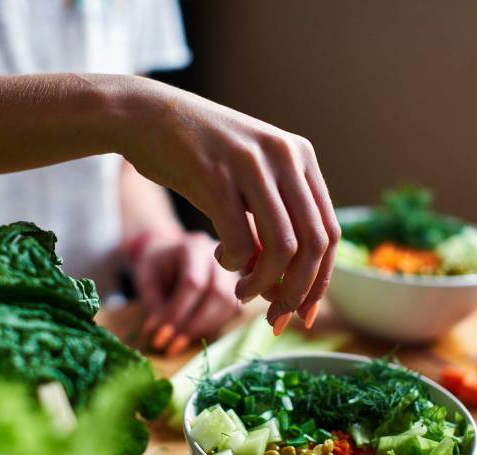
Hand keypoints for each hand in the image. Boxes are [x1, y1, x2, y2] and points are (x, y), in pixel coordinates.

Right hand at [110, 78, 339, 331]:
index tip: (304, 313)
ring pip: (283, 248)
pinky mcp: (216, 175)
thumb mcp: (246, 183)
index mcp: (300, 157)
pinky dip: (233, 264)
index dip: (320, 281)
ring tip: (243, 293)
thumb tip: (285, 290)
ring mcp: (252, 163)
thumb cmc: (196, 157)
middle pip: (314, 245)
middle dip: (298, 292)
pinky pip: (240, 241)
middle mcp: (285, 156)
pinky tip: (219, 259)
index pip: (329, 231)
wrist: (146, 116)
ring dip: (264, 285)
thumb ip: (270, 225)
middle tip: (275, 317)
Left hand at [130, 231, 240, 356]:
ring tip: (179, 344)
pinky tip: (193, 335)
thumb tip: (161, 335)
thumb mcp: (145, 280)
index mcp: (193, 247)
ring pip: (228, 305)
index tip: (159, 336)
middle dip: (194, 325)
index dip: (177, 313)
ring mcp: (232, 272)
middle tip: (171, 345)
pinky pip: (232, 312)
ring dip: (204, 330)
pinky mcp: (236, 288)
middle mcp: (219, 258)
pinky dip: (213, 327)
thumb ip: (154, 305)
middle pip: (217, 294)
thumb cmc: (155, 266)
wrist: (168, 254)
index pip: (192, 283)